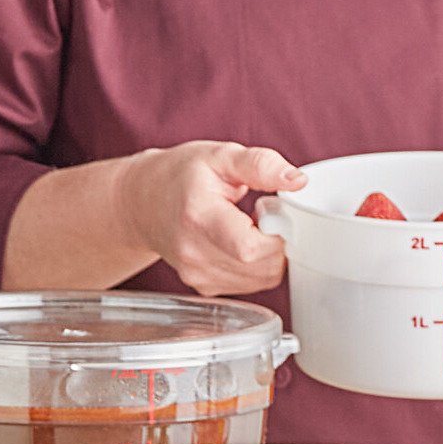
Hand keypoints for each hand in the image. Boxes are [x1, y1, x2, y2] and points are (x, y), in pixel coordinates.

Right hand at [119, 140, 305, 295]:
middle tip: (264, 215)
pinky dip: (257, 266)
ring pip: (261, 280)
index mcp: (198, 216)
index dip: (277, 234)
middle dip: (278, 242)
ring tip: (249, 226)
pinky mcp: (204, 287)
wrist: (144, 203)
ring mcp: (197, 274)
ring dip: (269, 255)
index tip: (273, 211)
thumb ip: (261, 165)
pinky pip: (251, 284)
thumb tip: (298, 181)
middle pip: (262, 267)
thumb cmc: (182, 176)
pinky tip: (240, 242)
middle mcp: (194, 253)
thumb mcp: (221, 156)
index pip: (251, 248)